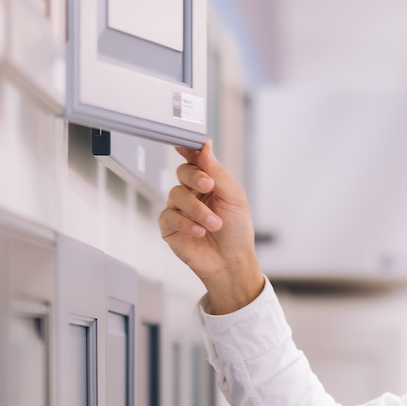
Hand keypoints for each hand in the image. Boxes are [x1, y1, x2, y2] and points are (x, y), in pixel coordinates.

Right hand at [160, 141, 264, 314]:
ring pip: (176, 194)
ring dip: (198, 210)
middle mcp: (192, 193)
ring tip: (214, 224)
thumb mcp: (233, 197)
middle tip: (208, 186)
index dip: (189, 149)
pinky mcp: (170, 227)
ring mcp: (179, 210)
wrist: (231, 262)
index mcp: (208, 182)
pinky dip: (187, 224)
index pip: (195, 160)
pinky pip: (170, 216)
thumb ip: (217, 171)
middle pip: (182, 171)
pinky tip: (200, 232)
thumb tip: (205, 147)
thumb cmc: (237, 231)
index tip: (185, 143)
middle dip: (195, 177)